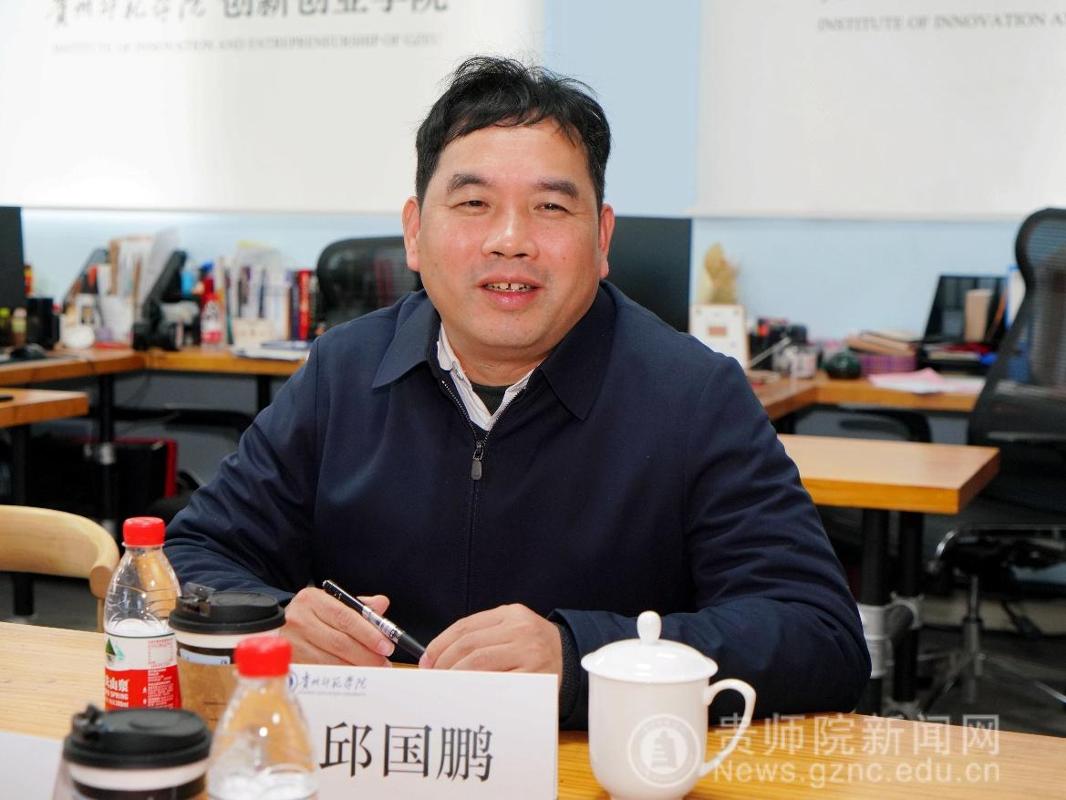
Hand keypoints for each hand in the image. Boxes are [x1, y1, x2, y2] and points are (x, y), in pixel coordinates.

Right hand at [282, 587, 394, 665]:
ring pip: (331, 661)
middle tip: (384, 662)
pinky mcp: (290, 662)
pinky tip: (354, 675)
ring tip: (374, 670)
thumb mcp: (332, 602)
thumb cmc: (312, 615)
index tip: (386, 645)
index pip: (345, 617)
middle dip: (367, 655)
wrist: (278, 627)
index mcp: (312, 600)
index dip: (368, 633)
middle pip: (340, 642)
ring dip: (356, 668)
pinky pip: (321, 672)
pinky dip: (341, 675)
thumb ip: (359, 606)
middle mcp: (299, 620)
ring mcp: (292, 643)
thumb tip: (382, 604)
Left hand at [420, 604, 561, 680]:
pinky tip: (466, 694)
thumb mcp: (511, 627)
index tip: (427, 660)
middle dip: (444, 663)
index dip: (440, 644)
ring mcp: (529, 652)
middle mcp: (520, 630)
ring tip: (445, 686)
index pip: (465, 626)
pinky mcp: (534, 676)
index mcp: (511, 614)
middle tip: (432, 678)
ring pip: (479, 664)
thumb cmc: (532, 646)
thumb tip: (438, 655)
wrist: (571, 657)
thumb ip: (482, 634)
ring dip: (455, 677)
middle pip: (469, 645)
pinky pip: (496, 683)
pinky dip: (476, 689)